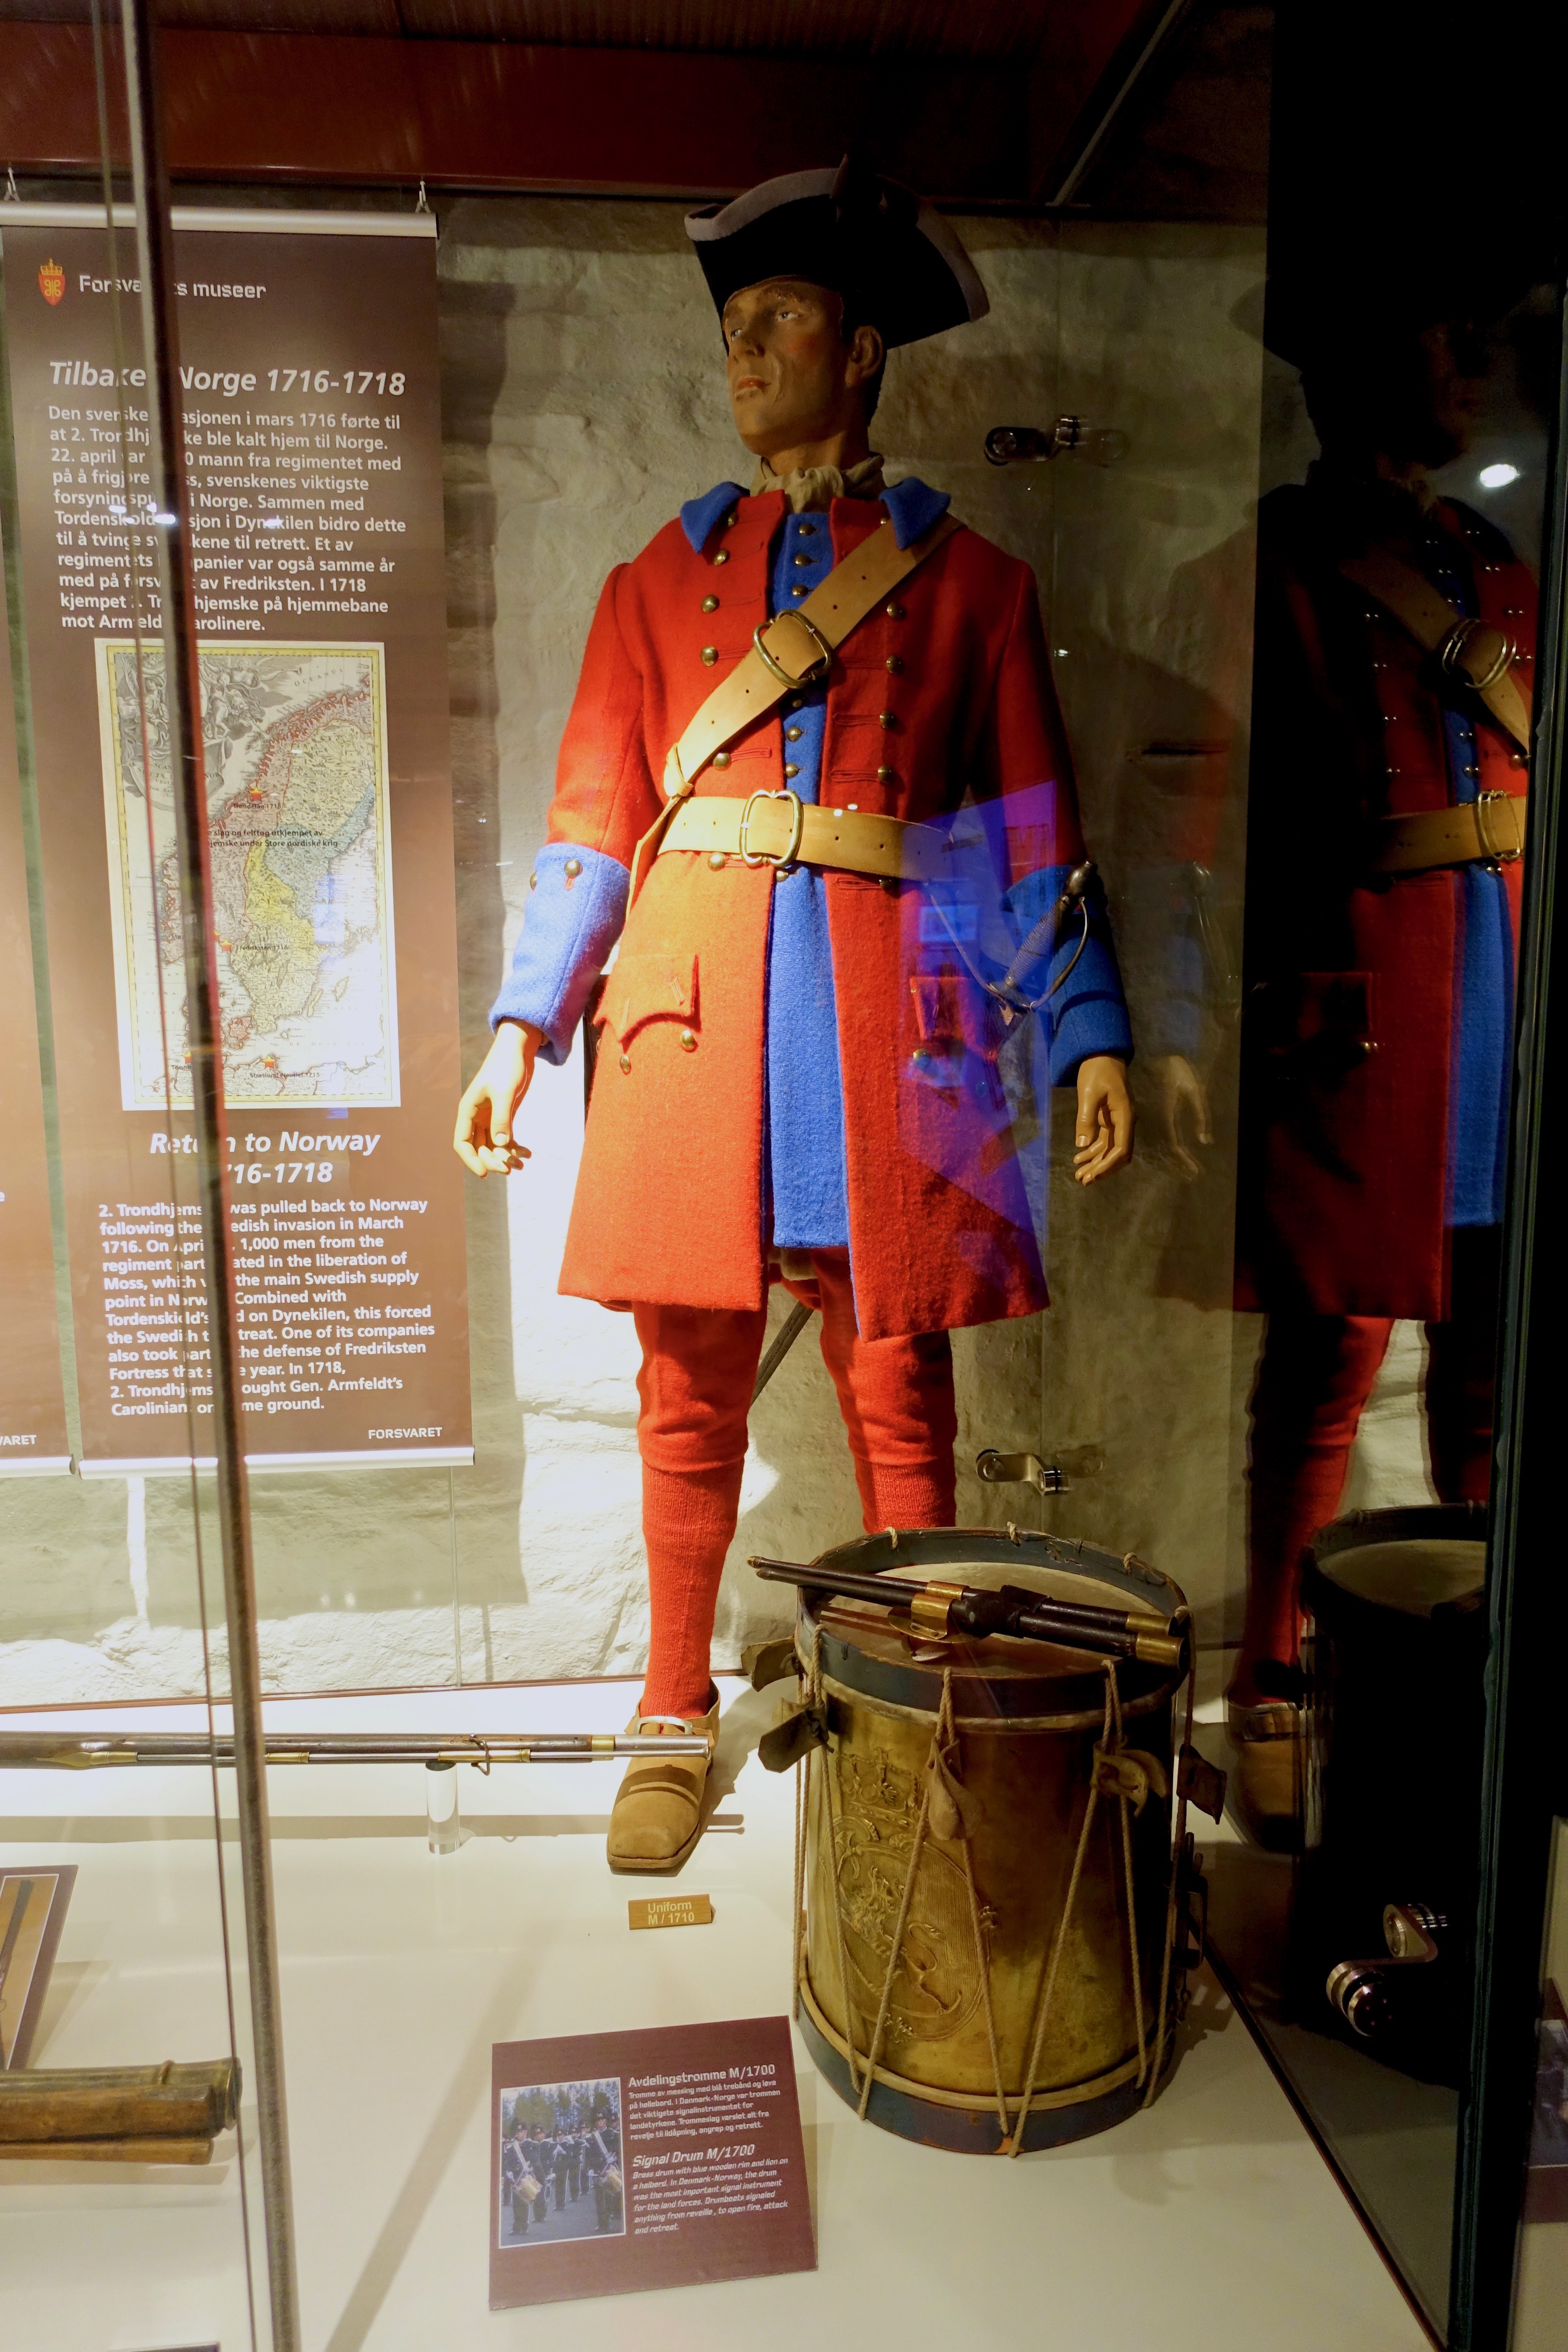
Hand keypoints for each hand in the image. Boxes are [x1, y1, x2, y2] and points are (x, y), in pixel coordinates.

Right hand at [453, 1019, 541, 1176]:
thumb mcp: (504, 1092)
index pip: (462, 1142)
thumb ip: (502, 1119)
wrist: (519, 1049)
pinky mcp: (504, 1115)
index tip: (485, 1173)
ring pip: (493, 1145)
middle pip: (479, 1148)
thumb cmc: (507, 1066)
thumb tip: (501, 1145)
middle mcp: (476, 1116)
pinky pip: (505, 1138)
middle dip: (493, 1160)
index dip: (471, 1160)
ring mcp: (490, 1117)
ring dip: (506, 1157)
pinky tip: (528, 1153)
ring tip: (522, 1164)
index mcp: (468, 1110)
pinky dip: (515, 1147)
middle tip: (510, 1169)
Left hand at [1073, 1053, 1134, 1184]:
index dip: (1107, 1165)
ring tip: (1078, 1173)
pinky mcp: (1110, 1119)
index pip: (1120, 1149)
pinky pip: (1104, 1140)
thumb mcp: (1089, 1093)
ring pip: (1109, 1149)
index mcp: (1125, 1116)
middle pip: (1117, 1153)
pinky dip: (1093, 1150)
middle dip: (1101, 1168)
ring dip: (1095, 1162)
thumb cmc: (1097, 1071)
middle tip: (1082, 1180)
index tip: (1092, 1175)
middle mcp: (1125, 1122)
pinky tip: (1079, 1157)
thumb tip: (1083, 1145)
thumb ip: (1086, 1119)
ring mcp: (1118, 1121)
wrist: (1102, 1054)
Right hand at [1151, 1053, 1211, 1177]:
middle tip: (1193, 1175)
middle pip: (1168, 1149)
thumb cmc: (1180, 1070)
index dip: (1185, 1161)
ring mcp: (1157, 1117)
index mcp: (1167, 1116)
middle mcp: (1159, 1120)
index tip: (1195, 1172)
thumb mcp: (1196, 1091)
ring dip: (1175, 1157)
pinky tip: (1179, 1150)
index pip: (1175, 1146)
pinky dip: (1172, 1146)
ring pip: (1164, 1143)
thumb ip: (1201, 1116)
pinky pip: (1165, 1134)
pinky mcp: (1159, 1113)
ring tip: (1186, 1168)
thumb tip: (1205, 1141)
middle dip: (1180, 1164)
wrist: (1161, 1054)